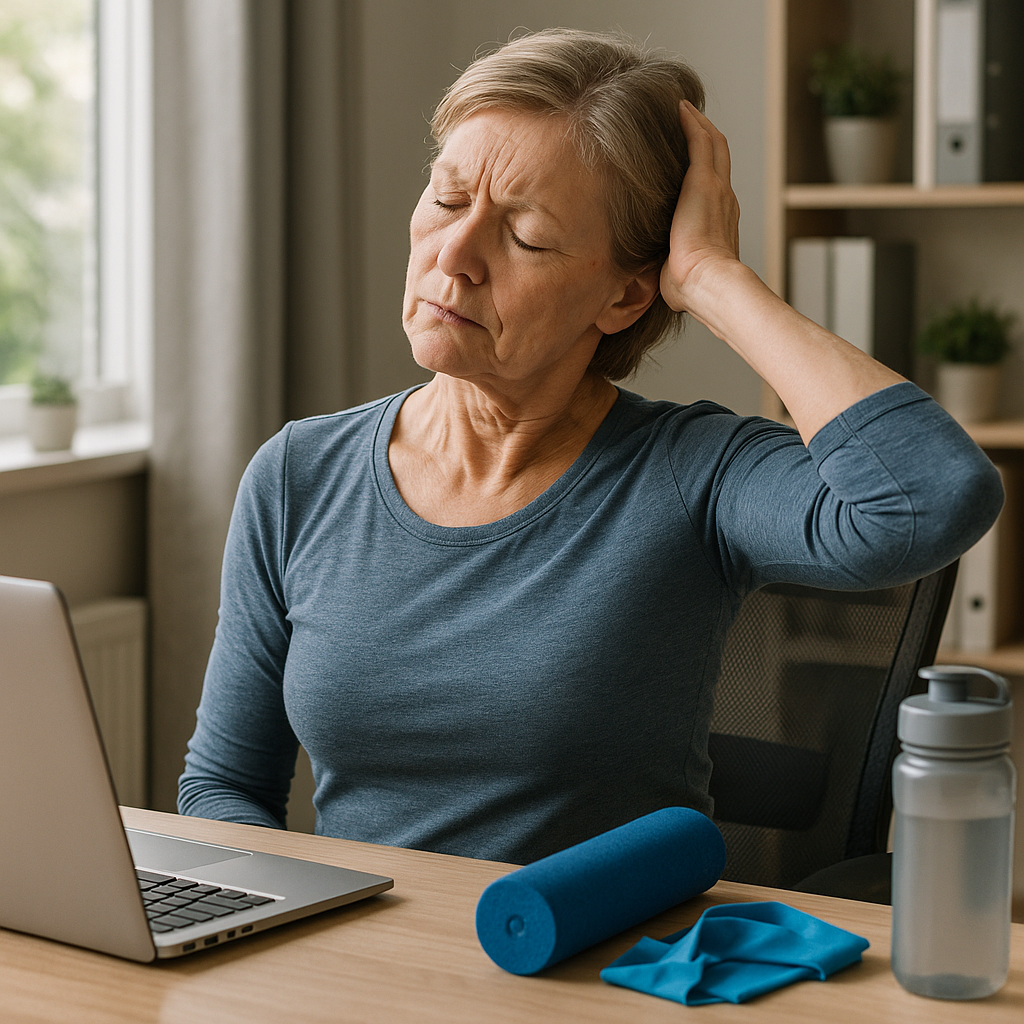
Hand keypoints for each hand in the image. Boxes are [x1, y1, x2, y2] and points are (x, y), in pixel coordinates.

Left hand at [659, 101, 741, 317]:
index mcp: (720, 222)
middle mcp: (724, 199)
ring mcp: (716, 187)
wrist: (706, 283)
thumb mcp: (678, 272)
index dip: (705, 170)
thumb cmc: (691, 288)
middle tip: (689, 120)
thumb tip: (654, 276)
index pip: (714, 187)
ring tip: (684, 108)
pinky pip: (699, 139)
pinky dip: (691, 122)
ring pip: (712, 142)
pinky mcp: (703, 180)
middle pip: (718, 156)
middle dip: (705, 136)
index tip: (691, 160)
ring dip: (699, 123)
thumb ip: (669, 265)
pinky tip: (679, 107)